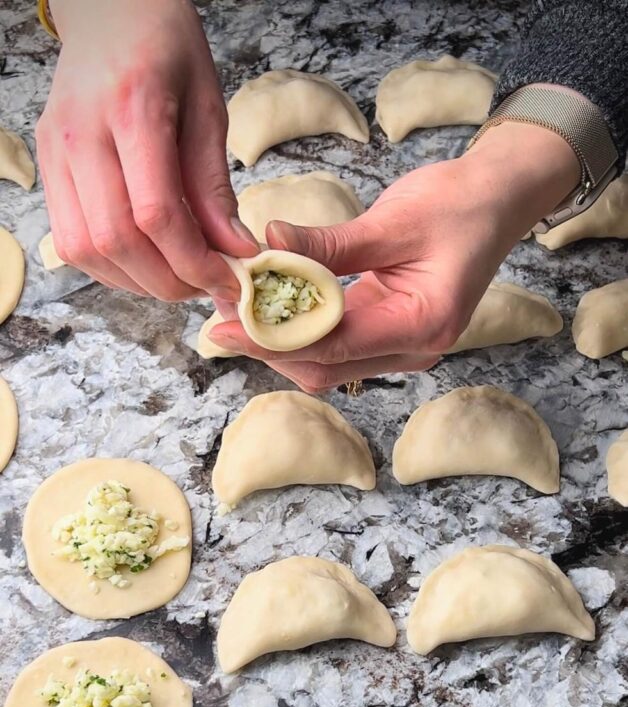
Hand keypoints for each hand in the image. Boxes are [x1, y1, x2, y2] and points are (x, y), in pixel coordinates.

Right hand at [37, 0, 256, 299]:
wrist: (109, 11)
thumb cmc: (166, 50)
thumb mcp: (208, 109)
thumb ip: (215, 188)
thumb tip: (235, 253)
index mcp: (132, 109)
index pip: (156, 214)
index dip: (194, 262)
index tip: (229, 281)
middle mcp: (82, 134)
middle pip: (117, 241)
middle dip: (168, 281)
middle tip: (206, 286)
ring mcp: (55, 152)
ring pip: (86, 250)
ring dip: (137, 281)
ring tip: (178, 277)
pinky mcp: (47, 166)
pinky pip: (70, 241)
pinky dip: (111, 267)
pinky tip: (145, 263)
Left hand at [210, 122, 578, 390]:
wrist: (497, 201)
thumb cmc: (458, 205)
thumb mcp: (393, 219)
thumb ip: (330, 244)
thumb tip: (269, 244)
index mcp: (422, 325)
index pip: (332, 344)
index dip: (273, 338)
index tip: (225, 324)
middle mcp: (414, 350)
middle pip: (323, 368)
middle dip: (268, 347)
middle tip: (219, 314)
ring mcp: (402, 348)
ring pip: (325, 365)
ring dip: (279, 343)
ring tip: (236, 309)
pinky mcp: (389, 336)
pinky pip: (336, 348)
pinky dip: (299, 332)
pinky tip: (268, 309)